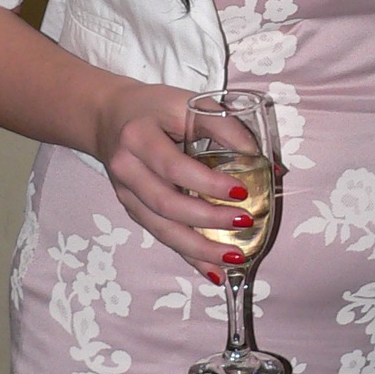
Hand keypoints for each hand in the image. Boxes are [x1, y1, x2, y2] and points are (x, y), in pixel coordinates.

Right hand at [92, 79, 254, 279]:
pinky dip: (188, 255)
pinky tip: (212, 271)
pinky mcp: (131, 209)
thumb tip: (266, 163)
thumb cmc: (155, 107)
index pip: (174, 167)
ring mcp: (125, 193)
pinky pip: (161, 236)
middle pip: (166, 204)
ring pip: (161, 229)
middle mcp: (126, 169)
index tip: (241, 192)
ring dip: (199, 248)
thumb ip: (225, 127)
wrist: (108, 117)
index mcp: (139, 137)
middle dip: (207, 219)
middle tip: (244, 223)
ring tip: (234, 257)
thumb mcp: (188, 103)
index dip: (208, 183)